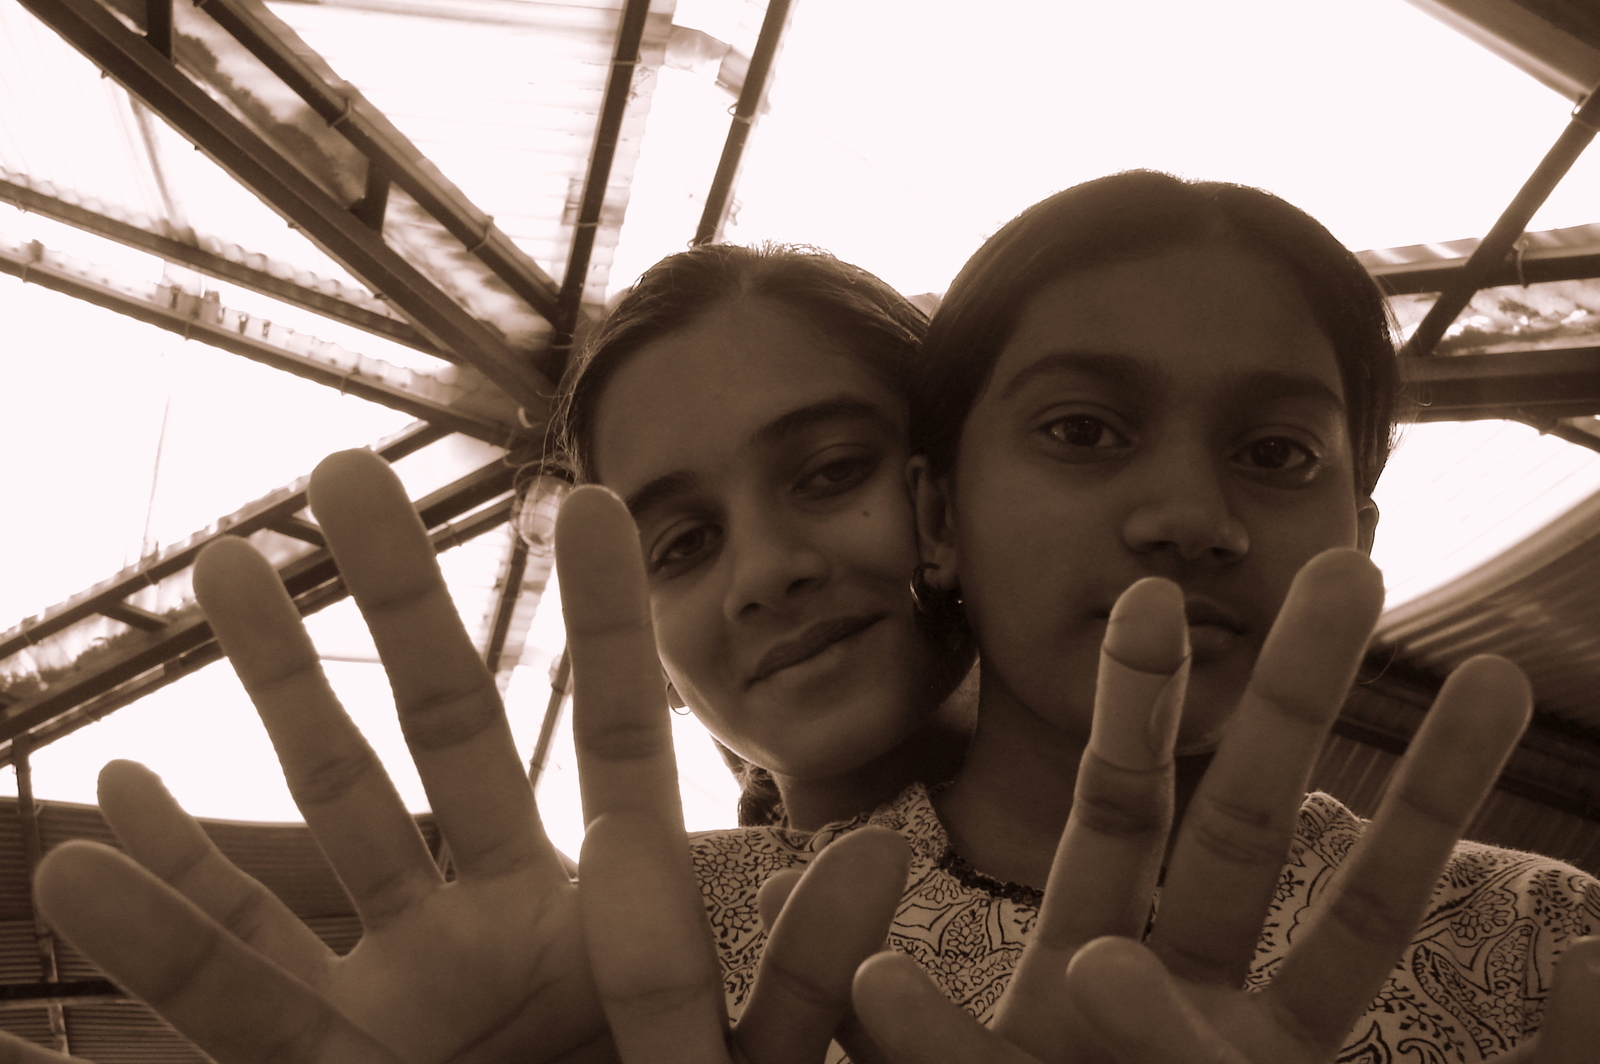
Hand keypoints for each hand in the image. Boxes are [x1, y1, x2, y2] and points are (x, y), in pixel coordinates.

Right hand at [30, 456, 902, 1063]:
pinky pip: (233, 989)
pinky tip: (102, 824)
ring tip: (229, 562)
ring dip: (272, 688)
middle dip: (395, 599)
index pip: (614, 734)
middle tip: (347, 467)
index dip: (603, 617)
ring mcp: (404, 988)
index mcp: (614, 916)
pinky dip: (163, 919)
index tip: (586, 496)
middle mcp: (499, 923)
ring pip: (325, 811)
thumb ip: (804, 985)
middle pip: (444, 729)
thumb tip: (875, 853)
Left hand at [852, 549, 1538, 1063]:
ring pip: (1359, 907)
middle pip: (1252, 820)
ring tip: (1498, 677)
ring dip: (1423, 791)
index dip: (1141, 707)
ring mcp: (1255, 1052)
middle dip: (1300, 699)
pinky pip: (1381, 978)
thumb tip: (859, 938)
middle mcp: (1180, 993)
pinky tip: (1580, 908)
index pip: (1116, 810)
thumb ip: (914, 1044)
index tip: (1155, 601)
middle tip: (1351, 566)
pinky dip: (1484, 954)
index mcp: (1079, 969)